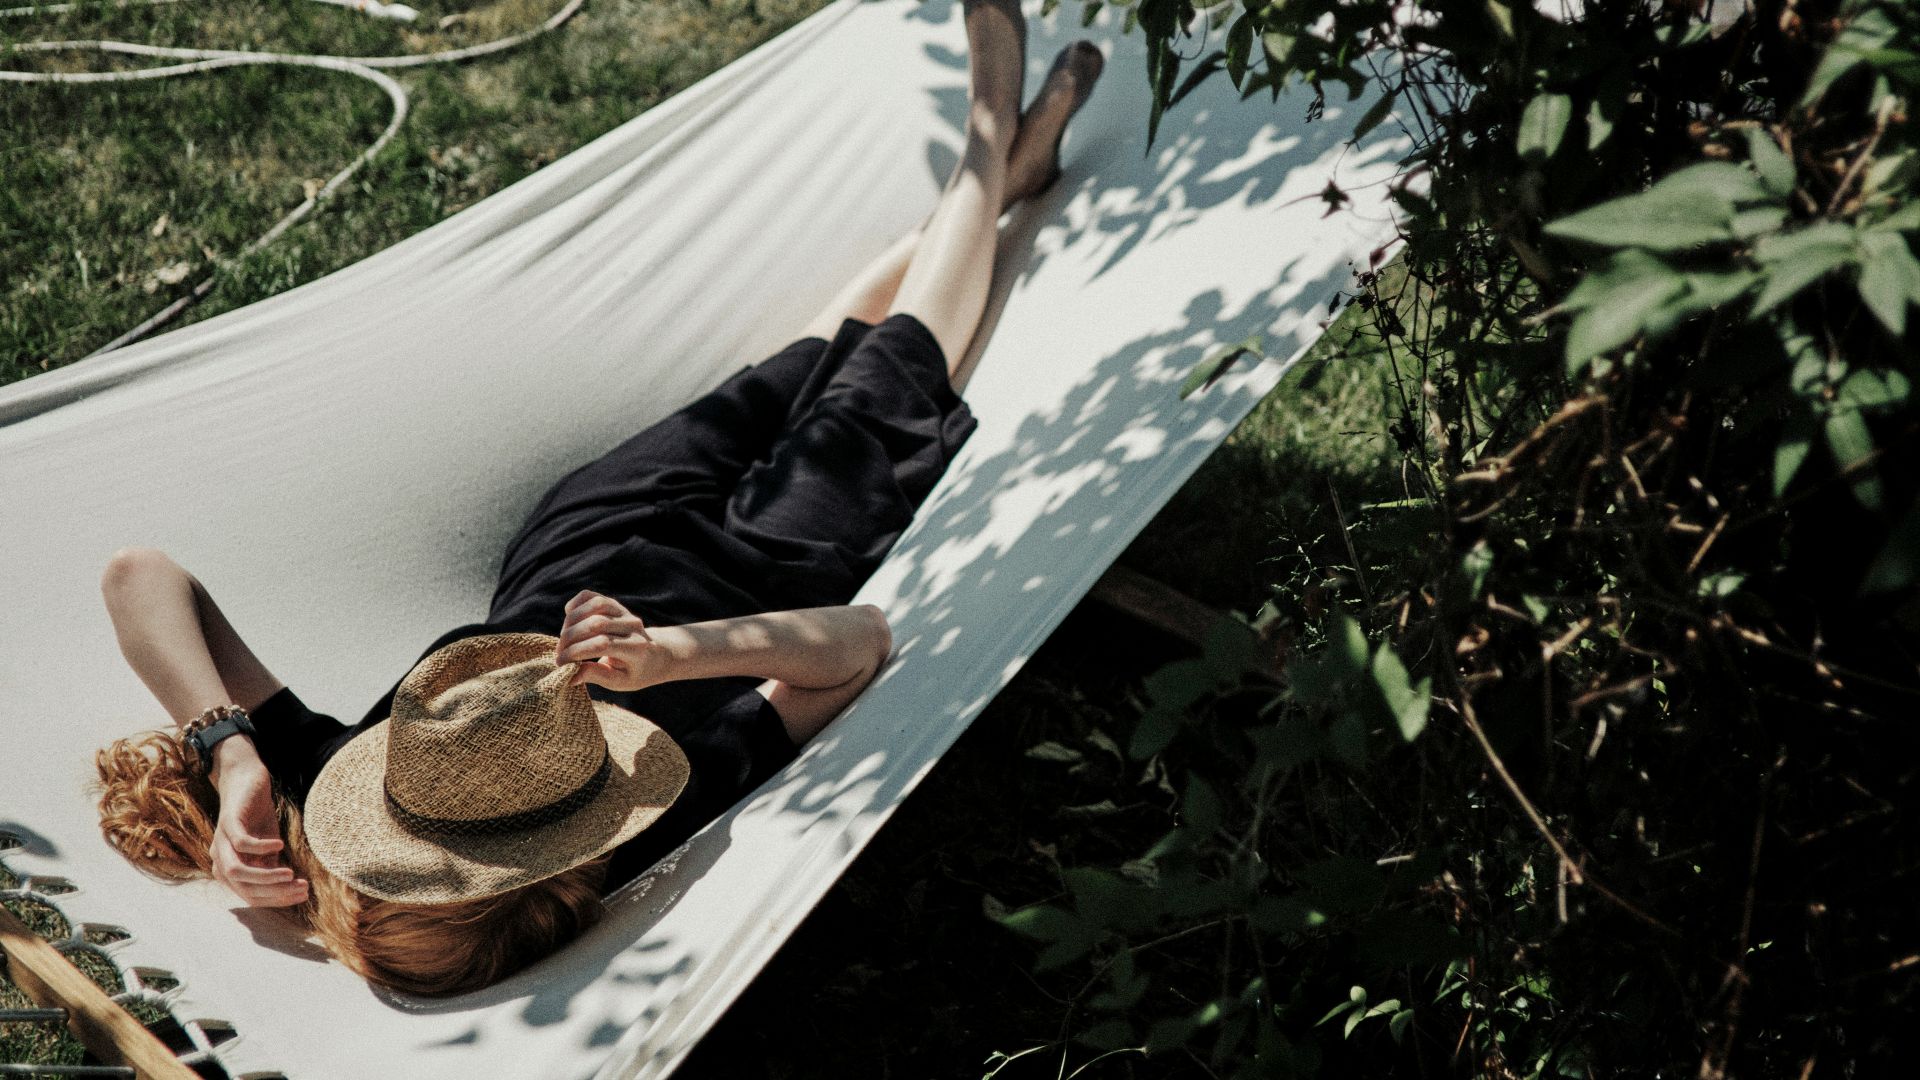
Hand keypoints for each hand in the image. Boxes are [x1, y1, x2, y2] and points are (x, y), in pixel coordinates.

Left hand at [210, 753, 307, 907]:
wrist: (245, 779)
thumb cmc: (257, 815)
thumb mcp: (267, 846)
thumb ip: (270, 867)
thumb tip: (287, 890)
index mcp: (229, 868)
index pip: (250, 895)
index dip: (277, 899)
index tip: (304, 894)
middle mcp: (220, 858)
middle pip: (243, 889)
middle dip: (274, 892)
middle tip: (303, 888)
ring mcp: (222, 840)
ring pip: (236, 871)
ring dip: (265, 878)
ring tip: (291, 874)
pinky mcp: (228, 821)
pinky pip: (241, 842)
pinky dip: (260, 848)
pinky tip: (280, 844)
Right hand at [555, 590, 673, 691]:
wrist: (653, 656)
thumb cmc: (634, 672)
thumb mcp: (619, 682)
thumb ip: (596, 675)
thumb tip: (569, 675)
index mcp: (636, 648)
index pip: (601, 644)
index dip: (576, 652)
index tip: (560, 664)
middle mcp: (633, 626)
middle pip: (595, 624)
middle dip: (570, 639)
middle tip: (559, 653)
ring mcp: (624, 612)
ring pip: (594, 606)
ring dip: (571, 621)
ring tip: (564, 638)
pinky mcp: (615, 604)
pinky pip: (592, 597)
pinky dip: (576, 605)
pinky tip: (568, 618)